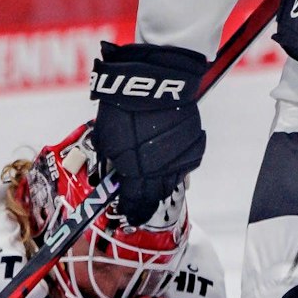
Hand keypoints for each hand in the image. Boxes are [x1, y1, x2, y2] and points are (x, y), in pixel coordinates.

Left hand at [88, 41, 206, 223]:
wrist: (152, 82)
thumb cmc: (122, 108)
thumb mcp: (105, 138)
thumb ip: (110, 162)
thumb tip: (112, 175)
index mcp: (134, 173)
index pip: (134, 204)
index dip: (131, 212)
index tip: (128, 215)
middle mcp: (159, 172)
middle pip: (154, 198)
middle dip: (145, 202)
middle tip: (139, 200)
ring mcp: (179, 160)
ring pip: (172, 184)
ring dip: (161, 185)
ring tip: (152, 181)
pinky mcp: (193, 146)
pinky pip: (186, 166)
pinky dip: (177, 168)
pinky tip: (169, 162)